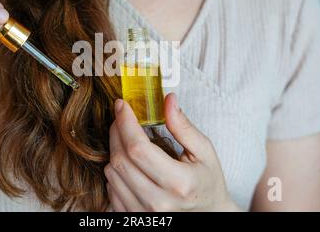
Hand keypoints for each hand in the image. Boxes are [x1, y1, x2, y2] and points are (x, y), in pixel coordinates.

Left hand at [105, 93, 240, 211]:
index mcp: (179, 183)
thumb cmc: (207, 182)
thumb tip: (168, 100)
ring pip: (111, 174)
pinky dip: (114, 171)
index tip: (122, 106)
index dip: (125, 123)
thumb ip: (183, 126)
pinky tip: (128, 163)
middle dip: (117, 132)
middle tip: (122, 118)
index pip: (138, 148)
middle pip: (121, 159)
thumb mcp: (204, 151)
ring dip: (114, 150)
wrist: (209, 214)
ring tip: (127, 140)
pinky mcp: (134, 218)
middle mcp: (158, 202)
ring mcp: (143, 213)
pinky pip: (110, 189)